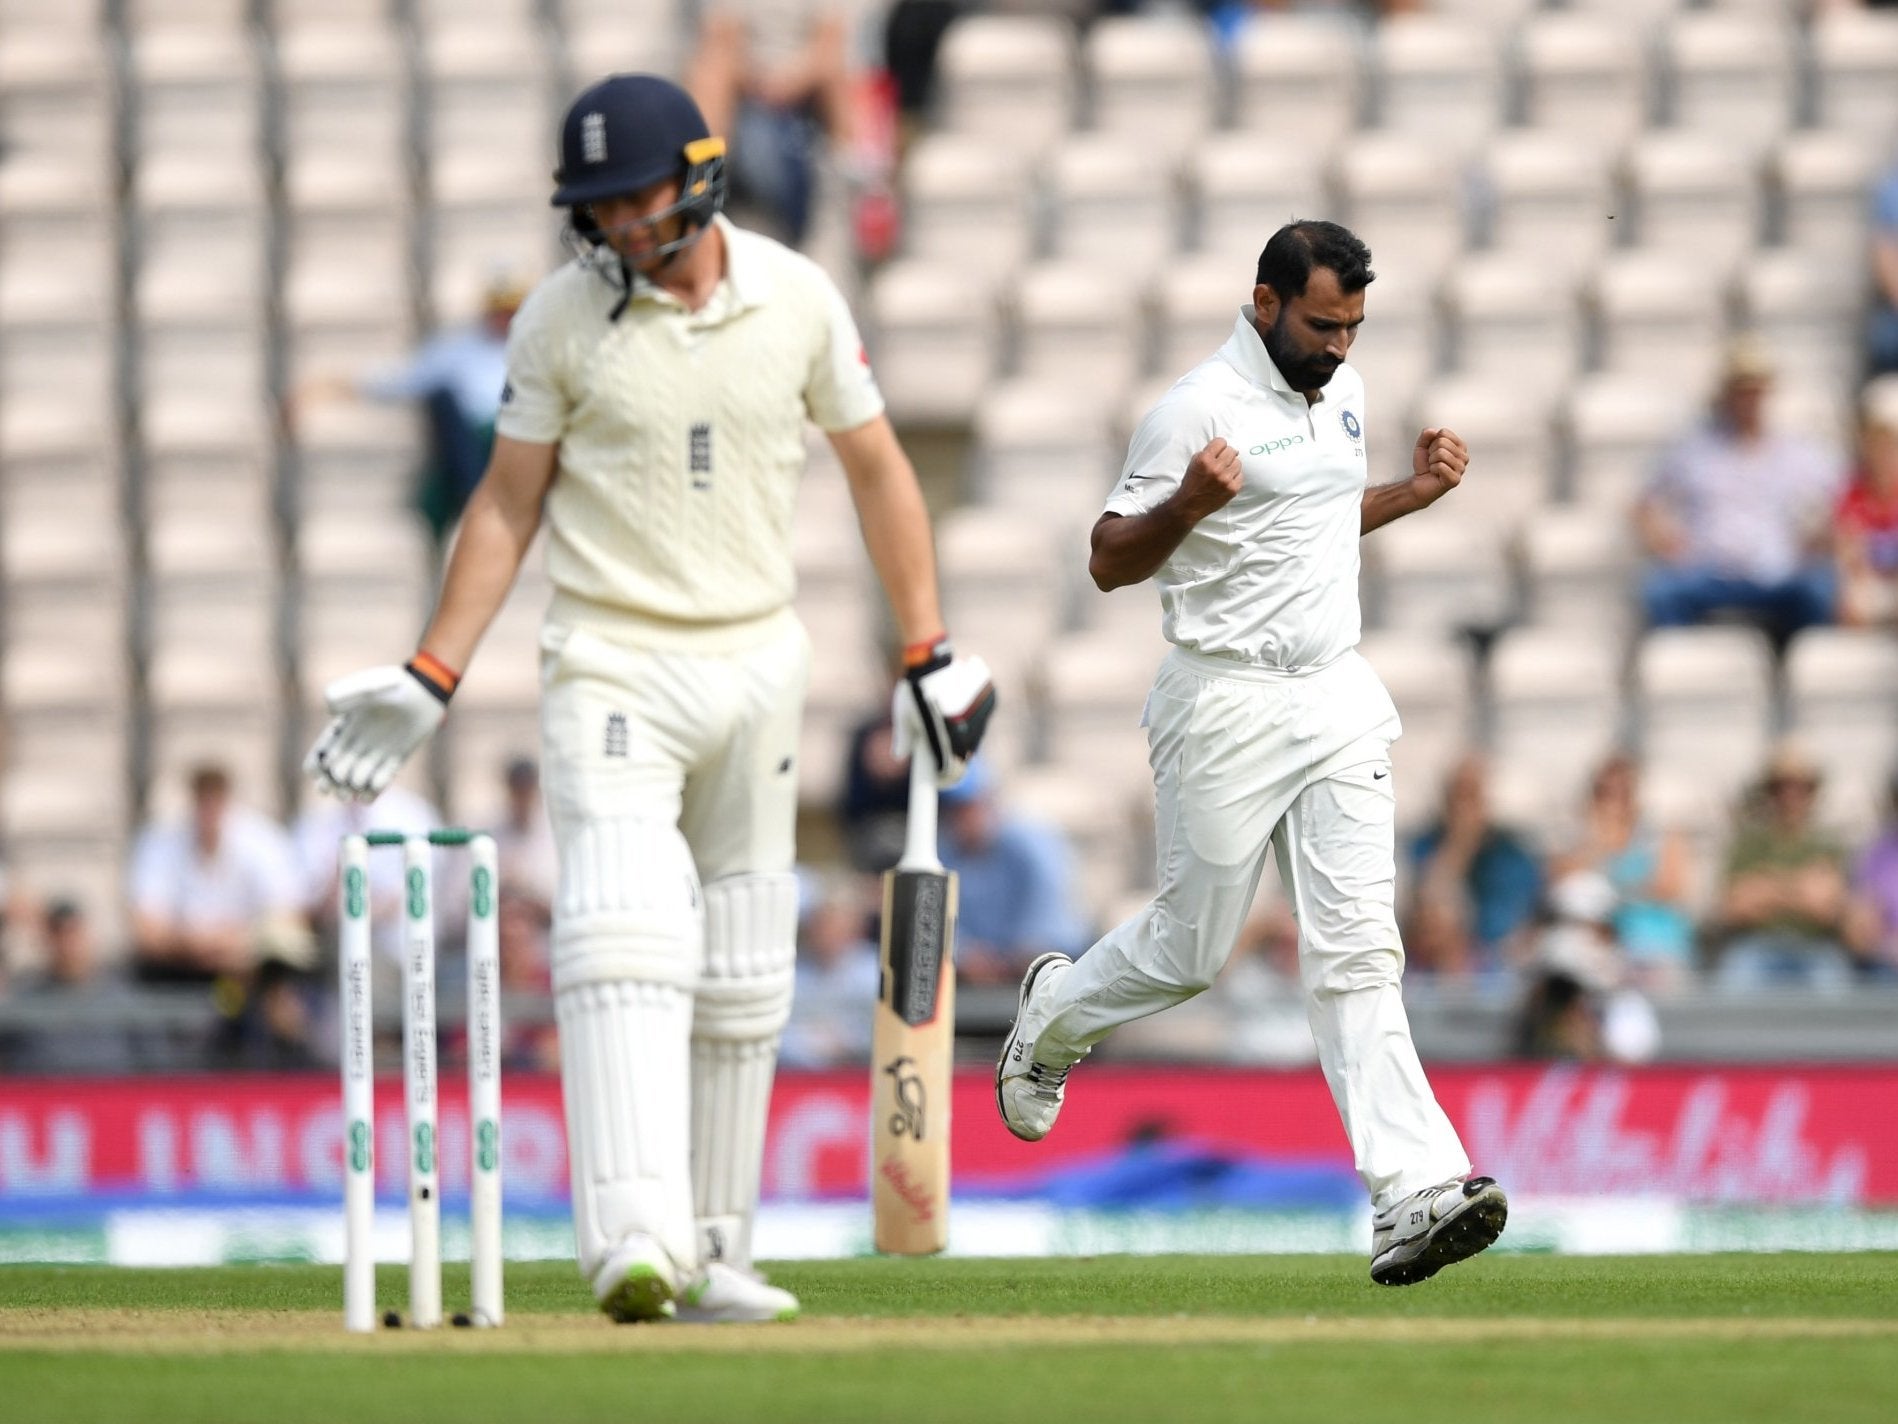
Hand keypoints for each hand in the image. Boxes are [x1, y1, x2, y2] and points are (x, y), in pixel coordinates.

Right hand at [304, 664, 448, 801]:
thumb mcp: (366, 685)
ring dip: (354, 789)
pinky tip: (372, 790)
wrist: (425, 689)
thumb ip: (345, 695)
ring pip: (359, 778)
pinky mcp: (397, 756)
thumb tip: (329, 711)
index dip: (318, 766)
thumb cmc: (394, 684)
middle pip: (338, 771)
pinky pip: (382, 778)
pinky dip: (376, 787)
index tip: (320, 772)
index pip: (323, 753)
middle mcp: (358, 742)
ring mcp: (377, 750)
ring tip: (352, 794)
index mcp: (344, 728)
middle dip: (333, 784)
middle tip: (337, 789)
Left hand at [892, 637, 996, 787]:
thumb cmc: (913, 687)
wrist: (931, 656)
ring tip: (945, 726)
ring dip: (963, 741)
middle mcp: (967, 728)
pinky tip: (957, 709)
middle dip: (953, 761)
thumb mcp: (903, 714)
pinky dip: (973, 721)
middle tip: (939, 759)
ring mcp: (981, 714)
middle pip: (966, 757)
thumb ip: (903, 738)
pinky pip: (982, 720)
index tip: (938, 782)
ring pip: (975, 739)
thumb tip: (900, 758)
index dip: (945, 780)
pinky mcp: (990, 701)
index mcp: (945, 736)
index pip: (951, 772)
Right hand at [1176, 438, 1243, 521]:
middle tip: (1221, 462)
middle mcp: (1216, 468)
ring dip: (1231, 466)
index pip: (1221, 441)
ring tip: (1224, 472)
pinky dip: (1234, 477)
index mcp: (1204, 460)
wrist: (1190, 506)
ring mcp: (1226, 479)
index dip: (1219, 446)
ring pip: (1238, 463)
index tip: (1217, 451)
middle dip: (1226, 455)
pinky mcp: (1232, 489)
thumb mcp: (1194, 463)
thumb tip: (1225, 447)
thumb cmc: (1191, 483)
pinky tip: (1226, 480)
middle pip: (1231, 450)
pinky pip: (1240, 476)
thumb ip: (1207, 452)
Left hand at [1410, 427, 1467, 504]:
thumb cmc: (1424, 465)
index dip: (1432, 441)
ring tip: (1434, 467)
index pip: (1444, 432)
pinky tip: (1435, 474)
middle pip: (1442, 442)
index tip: (1433, 451)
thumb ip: (1426, 435)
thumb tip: (1433, 431)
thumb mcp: (1422, 446)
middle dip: (1431, 452)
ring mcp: (1461, 469)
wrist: (1419, 483)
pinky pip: (1440, 466)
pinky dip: (1432, 469)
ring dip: (1431, 461)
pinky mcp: (1455, 480)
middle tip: (1432, 461)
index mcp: (1460, 446)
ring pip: (1441, 453)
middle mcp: (1464, 456)